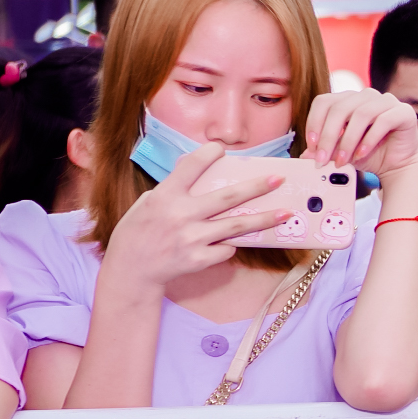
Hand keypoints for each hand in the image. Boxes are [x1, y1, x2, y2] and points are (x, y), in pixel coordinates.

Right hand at [104, 140, 286, 291]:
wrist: (132, 270)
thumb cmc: (139, 231)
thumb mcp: (149, 202)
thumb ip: (173, 187)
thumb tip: (194, 166)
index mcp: (166, 196)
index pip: (191, 166)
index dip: (208, 154)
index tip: (222, 148)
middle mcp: (181, 215)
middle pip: (227, 197)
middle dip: (256, 187)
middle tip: (278, 179)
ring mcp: (191, 239)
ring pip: (236, 226)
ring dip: (264, 219)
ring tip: (285, 212)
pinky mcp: (198, 260)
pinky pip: (226, 249)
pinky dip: (231, 244)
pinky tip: (232, 241)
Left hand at [306, 88, 417, 177]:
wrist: (397, 165)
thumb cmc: (369, 154)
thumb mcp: (341, 152)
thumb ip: (325, 149)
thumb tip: (305, 155)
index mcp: (348, 99)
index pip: (324, 101)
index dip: (314, 122)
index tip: (311, 146)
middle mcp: (366, 96)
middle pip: (340, 108)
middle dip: (328, 137)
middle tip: (322, 159)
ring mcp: (386, 101)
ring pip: (361, 114)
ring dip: (348, 141)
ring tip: (342, 161)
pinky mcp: (403, 112)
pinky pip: (383, 121)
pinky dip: (369, 140)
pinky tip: (361, 155)